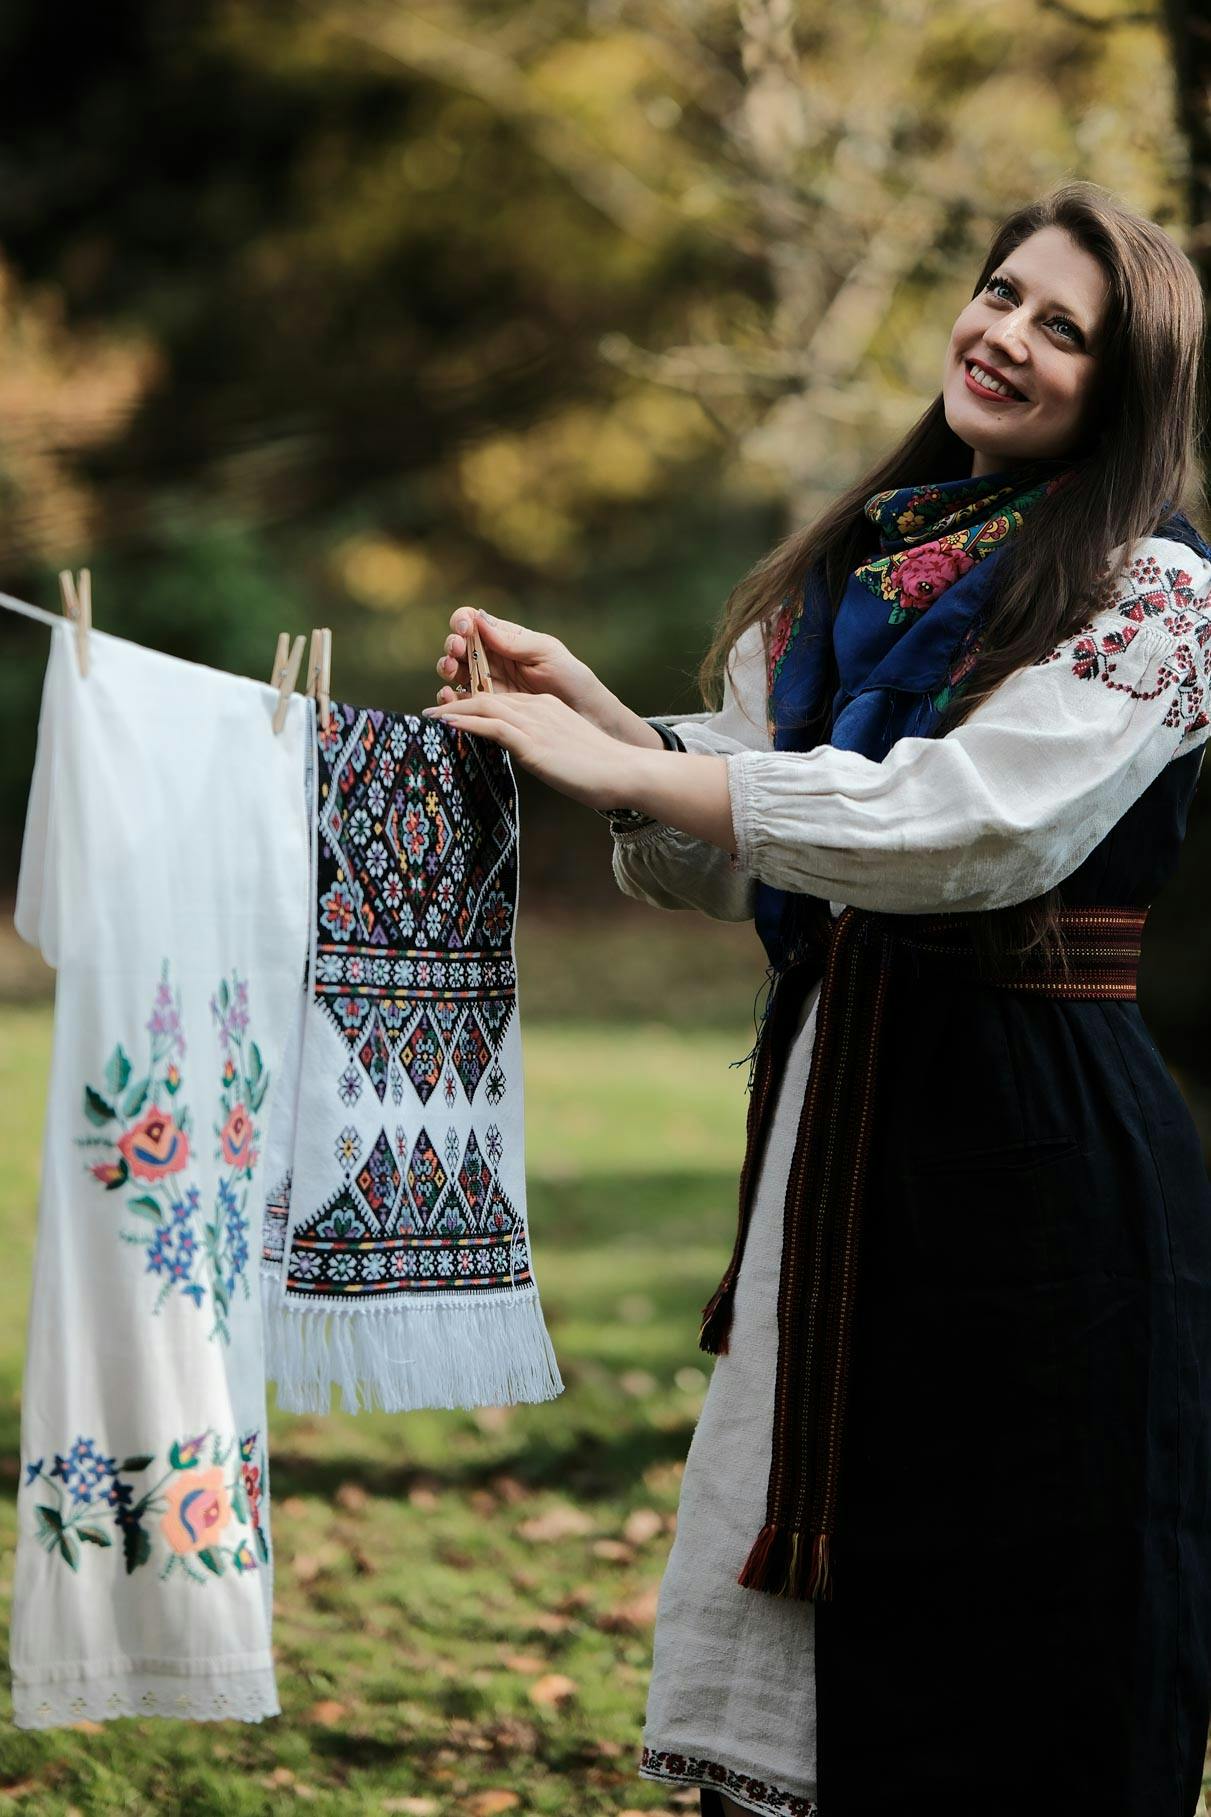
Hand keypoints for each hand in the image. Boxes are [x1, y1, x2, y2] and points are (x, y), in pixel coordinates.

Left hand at [422, 689, 646, 811]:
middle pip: (485, 696)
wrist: (624, 771)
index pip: (499, 699)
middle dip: (453, 701)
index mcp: (544, 707)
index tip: (448, 714)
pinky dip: (465, 723)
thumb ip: (541, 746)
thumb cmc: (600, 769)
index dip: (470, 703)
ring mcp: (534, 723)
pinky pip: (491, 726)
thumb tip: (525, 756)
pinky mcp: (533, 741)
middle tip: (427, 713)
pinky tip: (445, 725)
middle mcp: (536, 708)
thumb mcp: (564, 750)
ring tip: (427, 718)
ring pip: (483, 705)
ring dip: (451, 710)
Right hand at [435, 608, 662, 747]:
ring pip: (453, 672)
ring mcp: (486, 684)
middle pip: (457, 645)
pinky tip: (451, 696)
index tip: (466, 628)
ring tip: (451, 671)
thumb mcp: (547, 652)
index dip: (463, 621)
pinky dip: (449, 697)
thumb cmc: (571, 678)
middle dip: (453, 645)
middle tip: (458, 651)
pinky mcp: (486, 709)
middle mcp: (491, 659)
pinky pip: (460, 701)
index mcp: (505, 638)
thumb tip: (479, 622)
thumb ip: (514, 640)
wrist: (584, 716)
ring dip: (446, 668)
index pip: (472, 622)